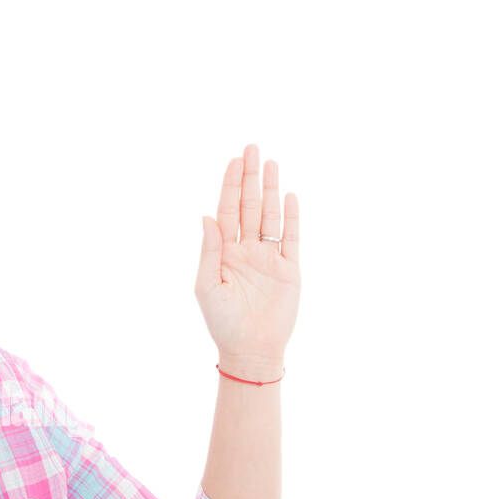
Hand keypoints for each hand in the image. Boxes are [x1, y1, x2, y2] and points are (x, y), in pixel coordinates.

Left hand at [194, 143, 300, 364]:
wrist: (251, 350)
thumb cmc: (222, 323)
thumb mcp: (206, 286)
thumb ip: (209, 250)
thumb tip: (206, 216)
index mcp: (224, 253)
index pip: (227, 211)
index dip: (230, 186)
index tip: (234, 161)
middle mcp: (247, 250)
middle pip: (250, 206)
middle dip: (250, 177)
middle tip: (252, 147)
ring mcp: (269, 259)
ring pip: (271, 216)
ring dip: (271, 189)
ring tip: (271, 162)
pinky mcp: (290, 270)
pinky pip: (292, 238)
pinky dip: (292, 217)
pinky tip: (289, 195)